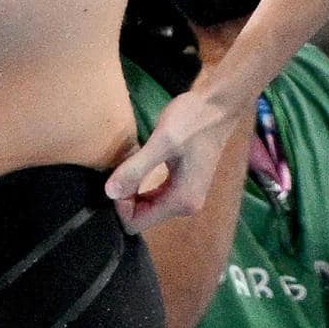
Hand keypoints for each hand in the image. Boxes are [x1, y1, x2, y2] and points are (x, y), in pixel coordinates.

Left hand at [106, 79, 248, 228]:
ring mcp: (186, 197)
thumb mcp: (162, 142)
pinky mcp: (183, 186)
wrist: (218, 105)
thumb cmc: (193, 120)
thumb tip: (109, 193)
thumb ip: (136, 169)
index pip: (135, 222)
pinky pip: (153, 196)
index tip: (121, 175)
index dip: (120, 204)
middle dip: (125, 197)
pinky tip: (139, 165)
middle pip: (140, 217)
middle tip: (123, 168)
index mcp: (180, 202)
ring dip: (132, 190)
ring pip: (145, 206)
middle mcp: (184, 206)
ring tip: (131, 164)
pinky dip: (141, 185)